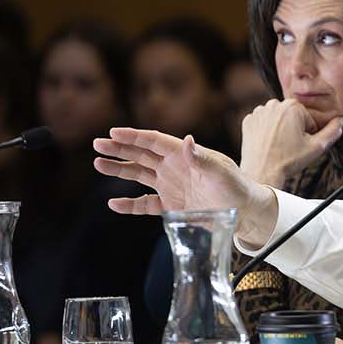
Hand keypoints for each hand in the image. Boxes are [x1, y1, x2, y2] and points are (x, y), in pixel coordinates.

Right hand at [92, 128, 279, 244]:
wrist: (245, 211)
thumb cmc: (236, 187)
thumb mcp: (221, 172)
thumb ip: (203, 158)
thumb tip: (186, 140)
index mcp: (184, 155)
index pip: (154, 141)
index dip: (134, 136)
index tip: (113, 132)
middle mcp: (173, 167)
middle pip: (141, 154)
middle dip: (119, 148)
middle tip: (98, 144)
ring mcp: (170, 186)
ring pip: (138, 174)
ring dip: (119, 169)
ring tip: (98, 164)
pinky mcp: (170, 206)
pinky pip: (145, 204)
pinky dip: (129, 205)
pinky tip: (113, 204)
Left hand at [240, 98, 342, 186]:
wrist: (262, 173)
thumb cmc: (289, 161)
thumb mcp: (317, 147)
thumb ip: (333, 131)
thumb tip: (341, 120)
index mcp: (293, 106)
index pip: (308, 119)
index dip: (309, 134)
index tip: (301, 145)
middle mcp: (274, 104)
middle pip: (293, 117)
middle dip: (295, 130)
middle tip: (290, 147)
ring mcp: (259, 111)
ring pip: (278, 119)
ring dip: (281, 130)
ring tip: (279, 146)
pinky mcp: (248, 120)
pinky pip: (264, 123)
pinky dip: (267, 131)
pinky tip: (269, 144)